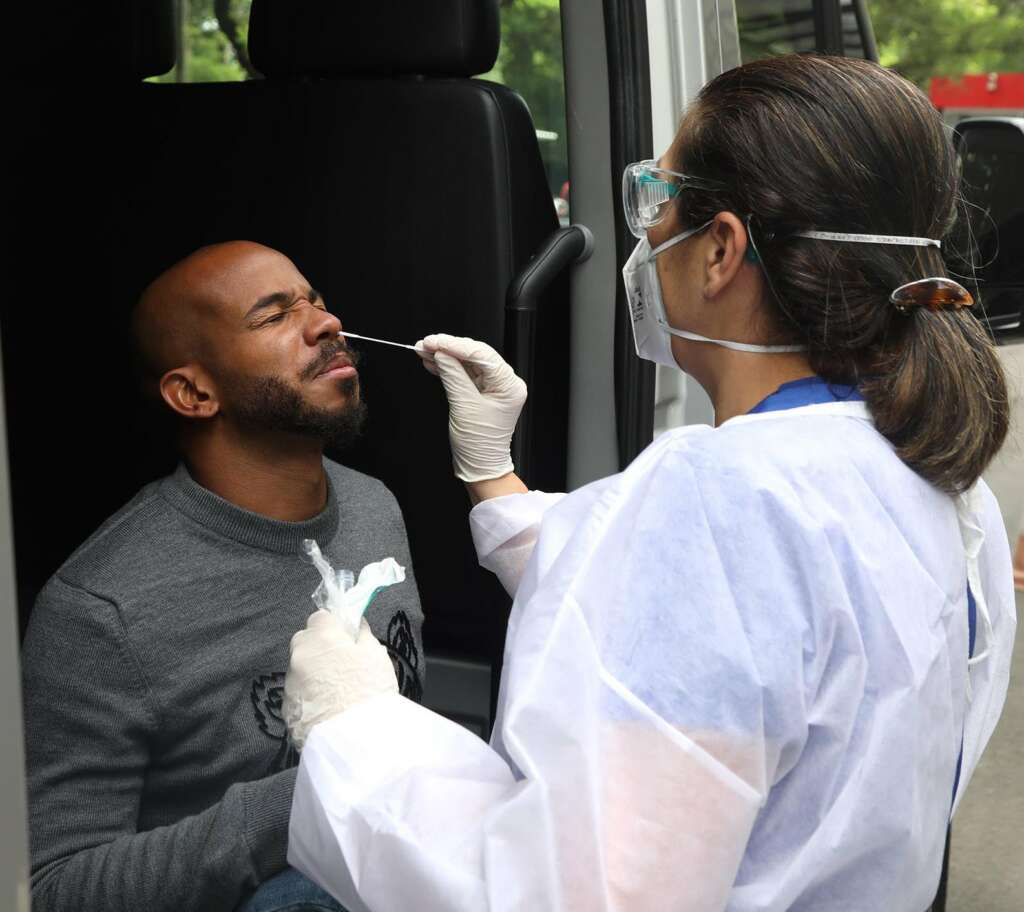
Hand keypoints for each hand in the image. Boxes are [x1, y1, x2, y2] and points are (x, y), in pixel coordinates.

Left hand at [283, 610, 397, 748]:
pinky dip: (309, 696)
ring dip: (313, 674)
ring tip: (336, 692)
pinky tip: (327, 709)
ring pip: (299, 669)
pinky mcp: (286, 710)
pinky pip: (298, 694)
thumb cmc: (370, 692)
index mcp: (321, 637)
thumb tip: (355, 626)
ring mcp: (289, 683)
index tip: (347, 639)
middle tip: (342, 665)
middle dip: (319, 648)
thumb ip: (362, 635)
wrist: (353, 741)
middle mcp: (299, 656)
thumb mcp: (377, 656)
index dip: (334, 627)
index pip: (321, 617)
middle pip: (304, 641)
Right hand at [416, 333, 526, 482]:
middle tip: (424, 344)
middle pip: (475, 355)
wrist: (480, 466)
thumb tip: (441, 353)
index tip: (433, 341)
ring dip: (445, 357)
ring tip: (423, 351)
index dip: (455, 345)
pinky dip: (448, 369)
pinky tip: (432, 362)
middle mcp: (505, 383)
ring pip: (467, 364)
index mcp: (509, 385)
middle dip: (448, 349)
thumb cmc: (478, 444)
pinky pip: (465, 375)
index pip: (482, 354)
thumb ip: (453, 376)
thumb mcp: (463, 406)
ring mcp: (494, 388)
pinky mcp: (482, 393)